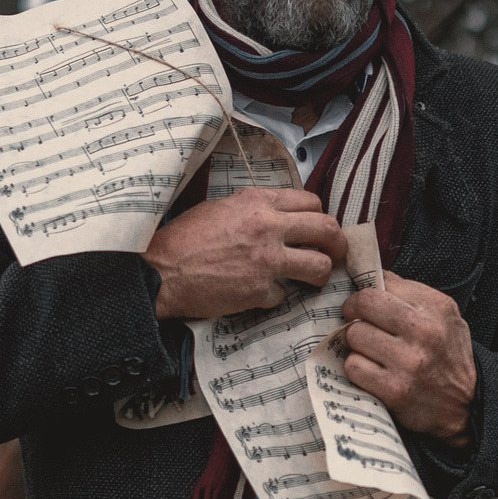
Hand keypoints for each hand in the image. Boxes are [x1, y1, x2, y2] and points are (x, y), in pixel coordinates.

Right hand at [145, 188, 345, 319]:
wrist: (160, 272)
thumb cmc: (183, 239)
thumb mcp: (219, 208)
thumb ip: (253, 209)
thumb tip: (278, 217)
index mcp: (256, 202)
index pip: (311, 202)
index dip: (320, 218)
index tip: (318, 230)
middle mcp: (267, 227)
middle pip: (327, 230)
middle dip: (337, 244)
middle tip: (334, 254)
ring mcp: (266, 260)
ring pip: (320, 266)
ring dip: (319, 274)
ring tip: (310, 279)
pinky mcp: (260, 290)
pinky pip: (285, 294)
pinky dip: (275, 296)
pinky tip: (260, 293)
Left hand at [339, 271, 476, 445]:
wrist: (467, 403)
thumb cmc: (449, 354)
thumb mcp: (445, 314)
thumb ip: (410, 293)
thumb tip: (370, 274)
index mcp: (435, 308)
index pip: (380, 284)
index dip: (364, 294)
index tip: (363, 305)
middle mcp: (424, 332)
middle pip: (363, 305)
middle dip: (353, 313)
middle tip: (357, 322)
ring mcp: (408, 363)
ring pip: (354, 336)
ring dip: (356, 344)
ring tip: (370, 350)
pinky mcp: (395, 391)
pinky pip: (354, 367)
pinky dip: (358, 368)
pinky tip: (372, 371)